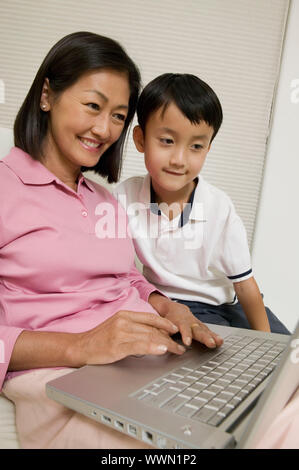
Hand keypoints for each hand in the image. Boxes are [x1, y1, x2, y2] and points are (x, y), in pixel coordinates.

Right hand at [70, 310, 185, 366]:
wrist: (80, 347)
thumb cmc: (98, 339)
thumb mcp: (117, 327)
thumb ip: (133, 328)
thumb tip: (153, 334)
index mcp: (124, 315)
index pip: (150, 318)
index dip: (166, 323)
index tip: (175, 329)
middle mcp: (124, 321)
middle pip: (153, 329)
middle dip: (169, 338)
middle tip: (180, 345)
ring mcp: (121, 333)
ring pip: (150, 337)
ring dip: (167, 345)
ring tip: (176, 350)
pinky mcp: (118, 345)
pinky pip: (140, 346)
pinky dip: (154, 348)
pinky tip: (162, 350)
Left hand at [148, 293, 222, 348]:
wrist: (174, 309)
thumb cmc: (167, 319)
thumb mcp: (162, 325)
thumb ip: (162, 334)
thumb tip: (162, 344)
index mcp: (179, 322)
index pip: (183, 328)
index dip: (186, 335)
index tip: (187, 342)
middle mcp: (190, 322)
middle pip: (198, 330)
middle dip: (205, 337)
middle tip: (211, 343)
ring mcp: (196, 324)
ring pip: (204, 330)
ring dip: (212, 337)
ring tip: (218, 343)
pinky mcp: (201, 326)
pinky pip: (208, 331)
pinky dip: (214, 336)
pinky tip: (220, 341)